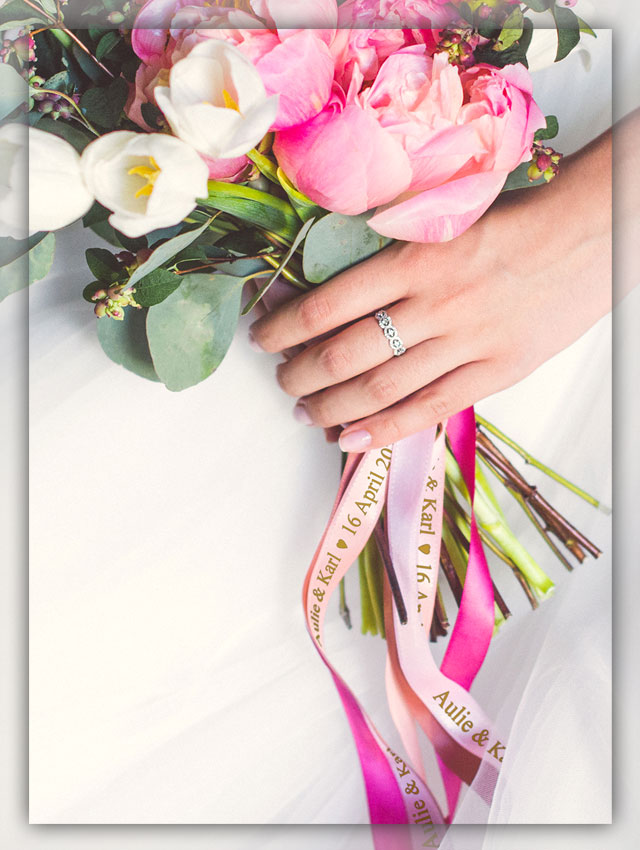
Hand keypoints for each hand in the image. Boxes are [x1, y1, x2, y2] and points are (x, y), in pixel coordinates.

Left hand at [249, 129, 611, 451]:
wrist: (589, 232)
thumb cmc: (514, 220)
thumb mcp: (442, 223)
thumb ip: (392, 258)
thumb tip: (338, 292)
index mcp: (414, 258)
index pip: (328, 304)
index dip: (286, 327)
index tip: (263, 338)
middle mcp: (433, 303)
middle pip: (346, 352)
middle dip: (301, 373)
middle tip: (281, 382)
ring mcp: (465, 342)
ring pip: (380, 387)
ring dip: (332, 406)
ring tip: (304, 413)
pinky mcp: (495, 371)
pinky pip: (429, 408)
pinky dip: (385, 429)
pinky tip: (349, 439)